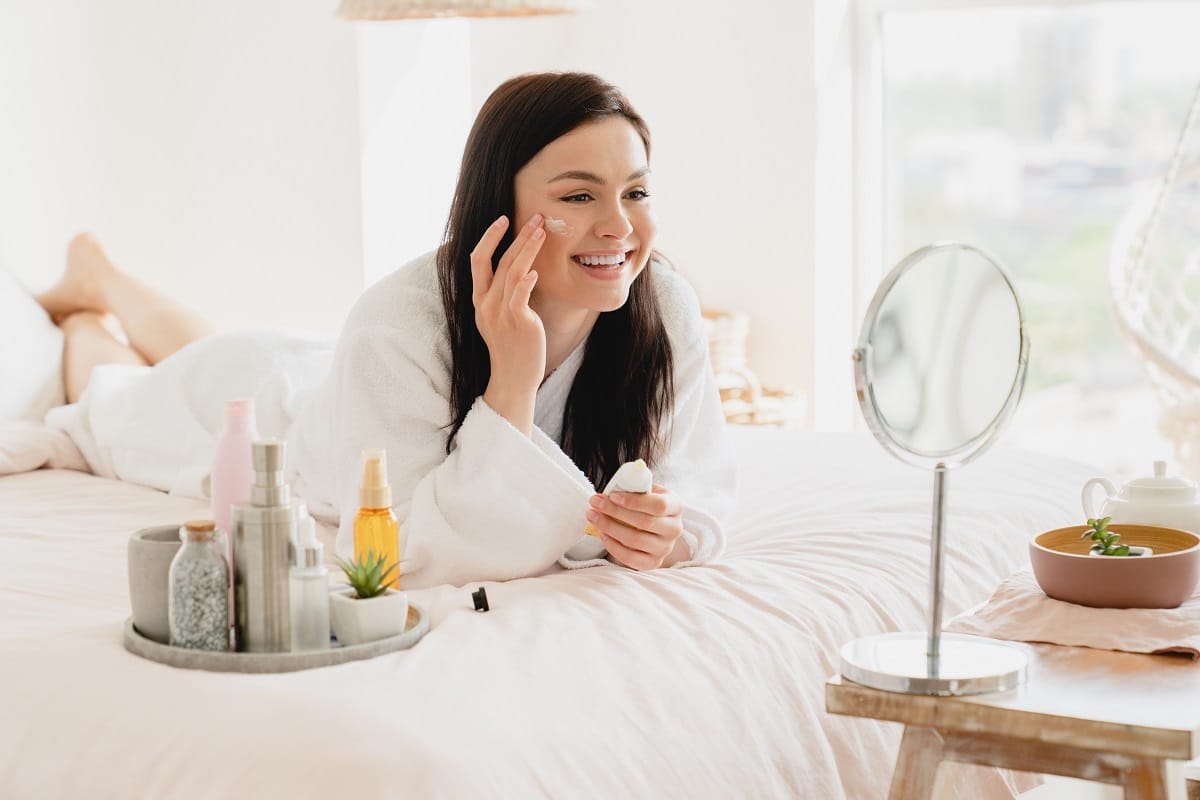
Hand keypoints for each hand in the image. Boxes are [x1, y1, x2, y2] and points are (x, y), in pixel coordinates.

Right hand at [471, 214, 546, 432]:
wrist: (514, 378)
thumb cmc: (513, 348)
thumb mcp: (503, 318)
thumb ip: (507, 295)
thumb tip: (524, 271)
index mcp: (479, 300)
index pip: (478, 260)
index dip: (490, 237)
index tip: (504, 220)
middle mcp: (485, 303)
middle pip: (497, 260)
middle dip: (517, 236)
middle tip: (535, 218)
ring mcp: (499, 312)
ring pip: (511, 270)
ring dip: (527, 248)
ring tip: (542, 231)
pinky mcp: (516, 321)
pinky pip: (520, 293)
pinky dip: (527, 278)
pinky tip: (537, 269)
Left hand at [585, 484, 688, 569]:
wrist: (655, 527)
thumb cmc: (647, 505)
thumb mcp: (647, 491)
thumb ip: (634, 488)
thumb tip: (607, 493)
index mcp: (676, 506)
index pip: (659, 505)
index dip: (634, 501)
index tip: (613, 496)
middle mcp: (674, 529)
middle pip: (644, 522)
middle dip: (615, 512)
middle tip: (595, 503)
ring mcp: (665, 548)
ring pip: (635, 540)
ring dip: (609, 527)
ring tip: (593, 516)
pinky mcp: (653, 562)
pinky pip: (630, 558)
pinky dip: (613, 546)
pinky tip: (602, 533)